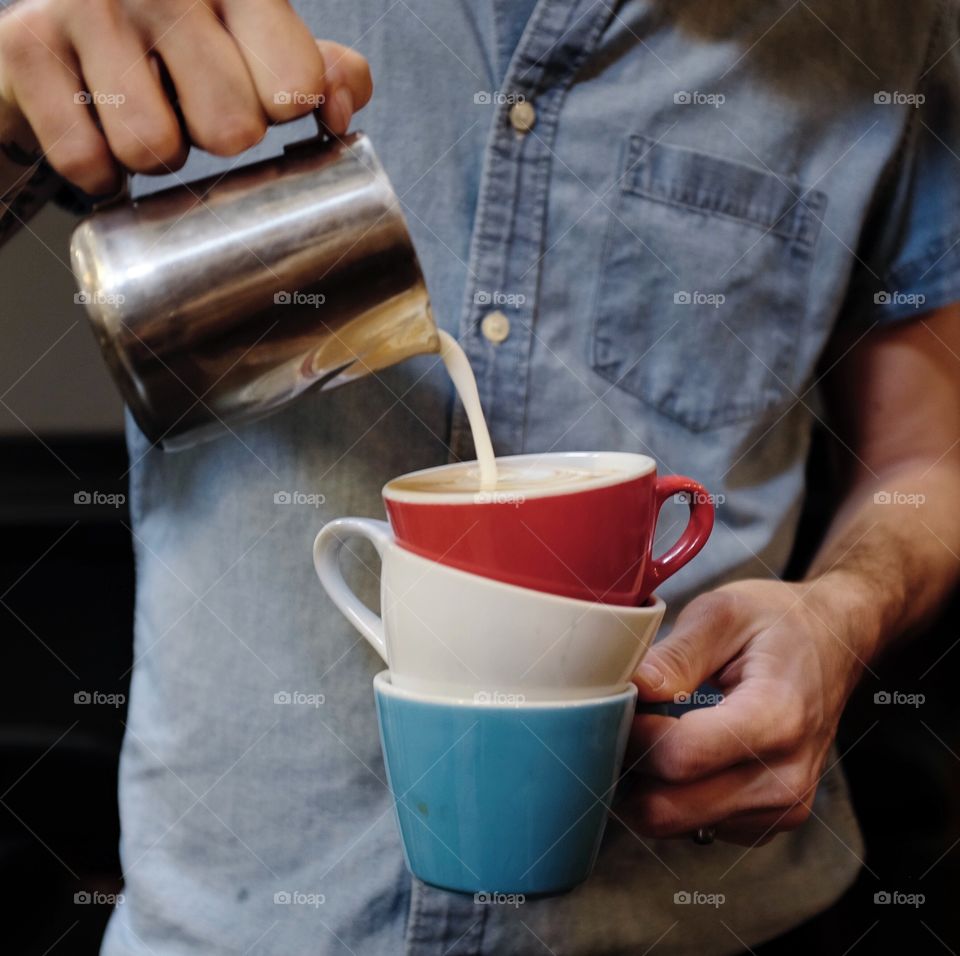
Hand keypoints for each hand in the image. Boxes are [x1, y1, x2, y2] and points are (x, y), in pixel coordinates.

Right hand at [0, 0, 372, 194]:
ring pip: (155, 149)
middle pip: (230, 131)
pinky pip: (89, 163)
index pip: (294, 88)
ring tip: (145, 114)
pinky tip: (98, 129)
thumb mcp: (262, 47)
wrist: (62, 34)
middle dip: (214, 139)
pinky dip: (99, 172)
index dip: (278, 116)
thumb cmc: (181, 46)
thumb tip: (337, 112)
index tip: (257, 97)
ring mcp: (89, 6)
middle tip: (190, 108)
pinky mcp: (28, 46)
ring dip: (154, 158)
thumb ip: (321, 74)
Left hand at [621, 576, 879, 845]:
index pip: (679, 757)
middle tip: (624, 720)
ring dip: (647, 783)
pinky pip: (694, 826)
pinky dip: (673, 793)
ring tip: (656, 729)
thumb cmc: (779, 623)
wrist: (836, 643)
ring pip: (673, 824)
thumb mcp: (724, 613)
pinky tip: (682, 749)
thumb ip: (675, 655)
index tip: (621, 701)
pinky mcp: (768, 822)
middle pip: (668, 808)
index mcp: (777, 719)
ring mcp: (780, 808)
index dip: (633, 733)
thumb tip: (631, 689)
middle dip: (629, 766)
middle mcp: (784, 778)